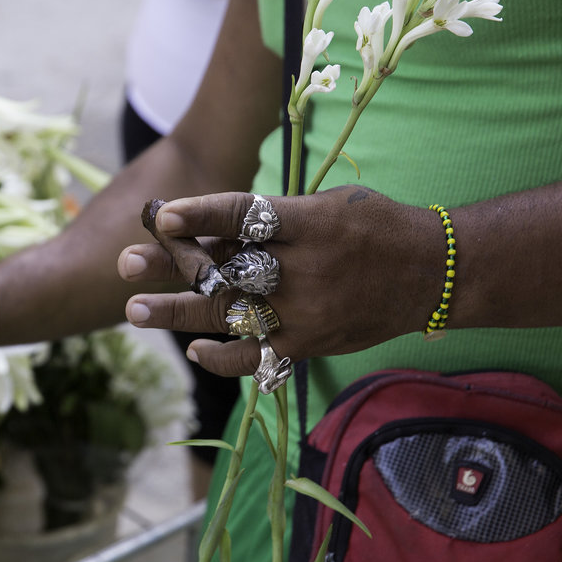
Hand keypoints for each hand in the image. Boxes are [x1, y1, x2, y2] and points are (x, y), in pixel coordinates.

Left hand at [117, 186, 443, 377]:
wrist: (436, 273)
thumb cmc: (374, 227)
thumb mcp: (330, 205)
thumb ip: (272, 217)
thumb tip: (203, 223)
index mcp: (312, 222)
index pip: (246, 215)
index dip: (201, 214)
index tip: (162, 214)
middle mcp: (308, 267)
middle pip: (229, 268)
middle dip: (174, 267)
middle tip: (125, 263)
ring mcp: (309, 309)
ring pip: (233, 314)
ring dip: (180, 313)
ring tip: (134, 309)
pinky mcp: (313, 342)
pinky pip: (260, 356)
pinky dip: (226, 356)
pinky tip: (195, 350)